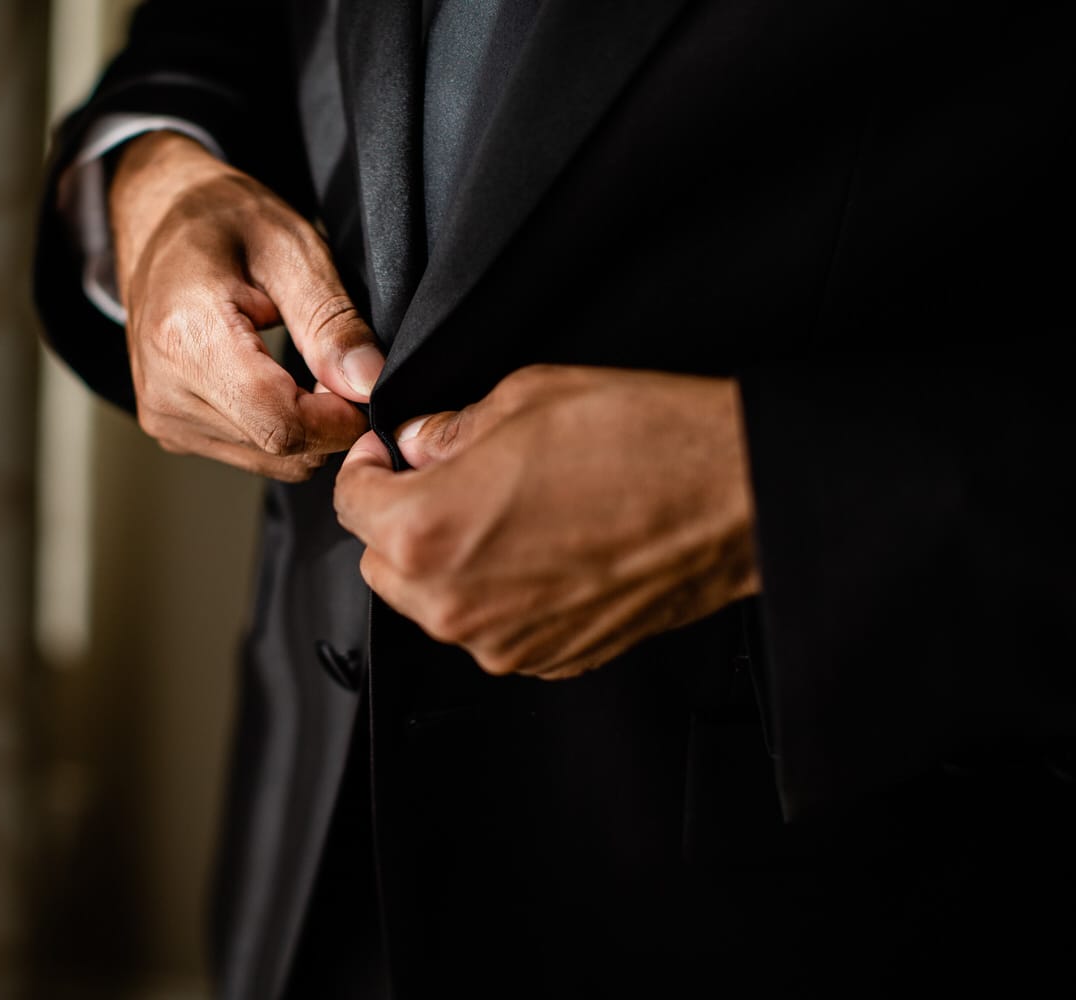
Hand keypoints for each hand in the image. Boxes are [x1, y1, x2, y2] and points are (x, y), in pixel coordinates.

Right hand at [106, 131, 383, 480]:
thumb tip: (367, 383)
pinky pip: (249, 454)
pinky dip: (279, 430)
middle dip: (328, 422)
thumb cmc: (221, 219)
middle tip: (338, 366)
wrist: (156, 219)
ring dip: (306, 428)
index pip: (280, 424)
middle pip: (278, 450)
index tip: (365, 387)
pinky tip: (277, 382)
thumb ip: (330, 320)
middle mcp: (165, 391)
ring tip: (304, 368)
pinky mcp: (170, 429)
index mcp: (187, 339)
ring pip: (269, 461)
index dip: (339, 420)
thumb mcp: (290, 248)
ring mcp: (163, 417)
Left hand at [333, 365, 760, 678]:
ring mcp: (503, 642)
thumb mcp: (520, 398)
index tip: (385, 453)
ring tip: (505, 511)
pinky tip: (543, 548)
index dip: (366, 469)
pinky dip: (499, 595)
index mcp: (426, 533)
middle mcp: (453, 603)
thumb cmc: (637, 440)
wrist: (734, 495)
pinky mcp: (552, 660)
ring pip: (436, 603)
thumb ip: (447, 430)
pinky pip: (494, 628)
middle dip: (400, 521)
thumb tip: (419, 443)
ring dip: (448, 562)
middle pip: (383, 565)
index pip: (352, 506)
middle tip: (443, 478)